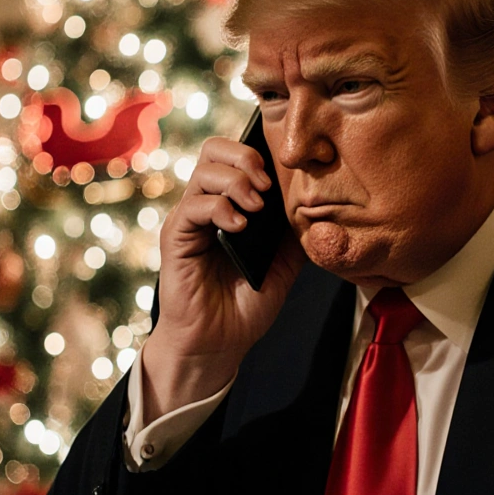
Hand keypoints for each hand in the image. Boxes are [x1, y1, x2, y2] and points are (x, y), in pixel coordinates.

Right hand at [140, 136, 305, 421]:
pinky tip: (239, 228)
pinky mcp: (176, 237)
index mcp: (231, 204)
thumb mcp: (284, 263)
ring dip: (237, 183)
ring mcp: (190, 219)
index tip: (285, 173)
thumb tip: (317, 203)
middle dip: (245, 157)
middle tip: (267, 185)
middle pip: (214, 150)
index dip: (259, 152)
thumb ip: (294, 231)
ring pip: (204, 172)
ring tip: (256, 209)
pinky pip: (193, 206)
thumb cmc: (246, 304)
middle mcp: (207, 205)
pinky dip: (220, 208)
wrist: (218, 343)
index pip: (236, 156)